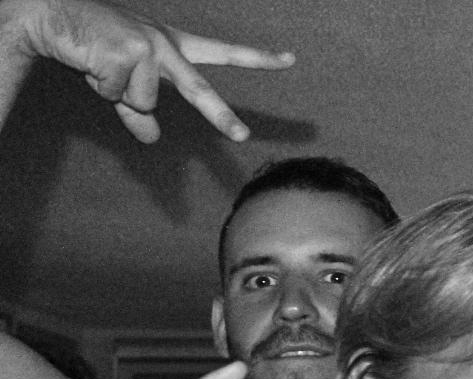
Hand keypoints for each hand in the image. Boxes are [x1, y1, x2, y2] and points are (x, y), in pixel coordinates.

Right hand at [2, 0, 293, 140]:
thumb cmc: (92, 48)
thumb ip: (138, 112)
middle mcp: (166, 45)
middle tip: (242, 136)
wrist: (53, 17)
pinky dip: (103, 86)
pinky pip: (121, 93)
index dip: (259, 58)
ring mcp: (149, 46)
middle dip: (220, 115)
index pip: (224, 52)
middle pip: (199, 89)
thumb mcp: (121, 84)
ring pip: (144, 101)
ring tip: (102, 67)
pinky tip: (93, 62)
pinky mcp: (127, 50)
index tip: (290, 59)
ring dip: (118, 93)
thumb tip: (153, 137)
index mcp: (173, 48)